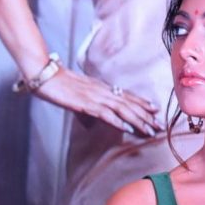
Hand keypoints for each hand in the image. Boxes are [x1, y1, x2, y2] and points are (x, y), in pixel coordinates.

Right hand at [34, 68, 161, 136]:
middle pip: (130, 103)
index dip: (142, 103)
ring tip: (151, 130)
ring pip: (123, 109)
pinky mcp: (86, 104)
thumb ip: (86, 106)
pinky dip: (120, 122)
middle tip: (160, 125)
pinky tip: (129, 129)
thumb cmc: (57, 83)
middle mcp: (102, 90)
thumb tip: (90, 121)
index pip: (126, 95)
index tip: (155, 110)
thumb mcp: (76, 95)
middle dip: (146, 116)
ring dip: (139, 121)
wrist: (45, 75)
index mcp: (100, 87)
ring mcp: (95, 97)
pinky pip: (107, 114)